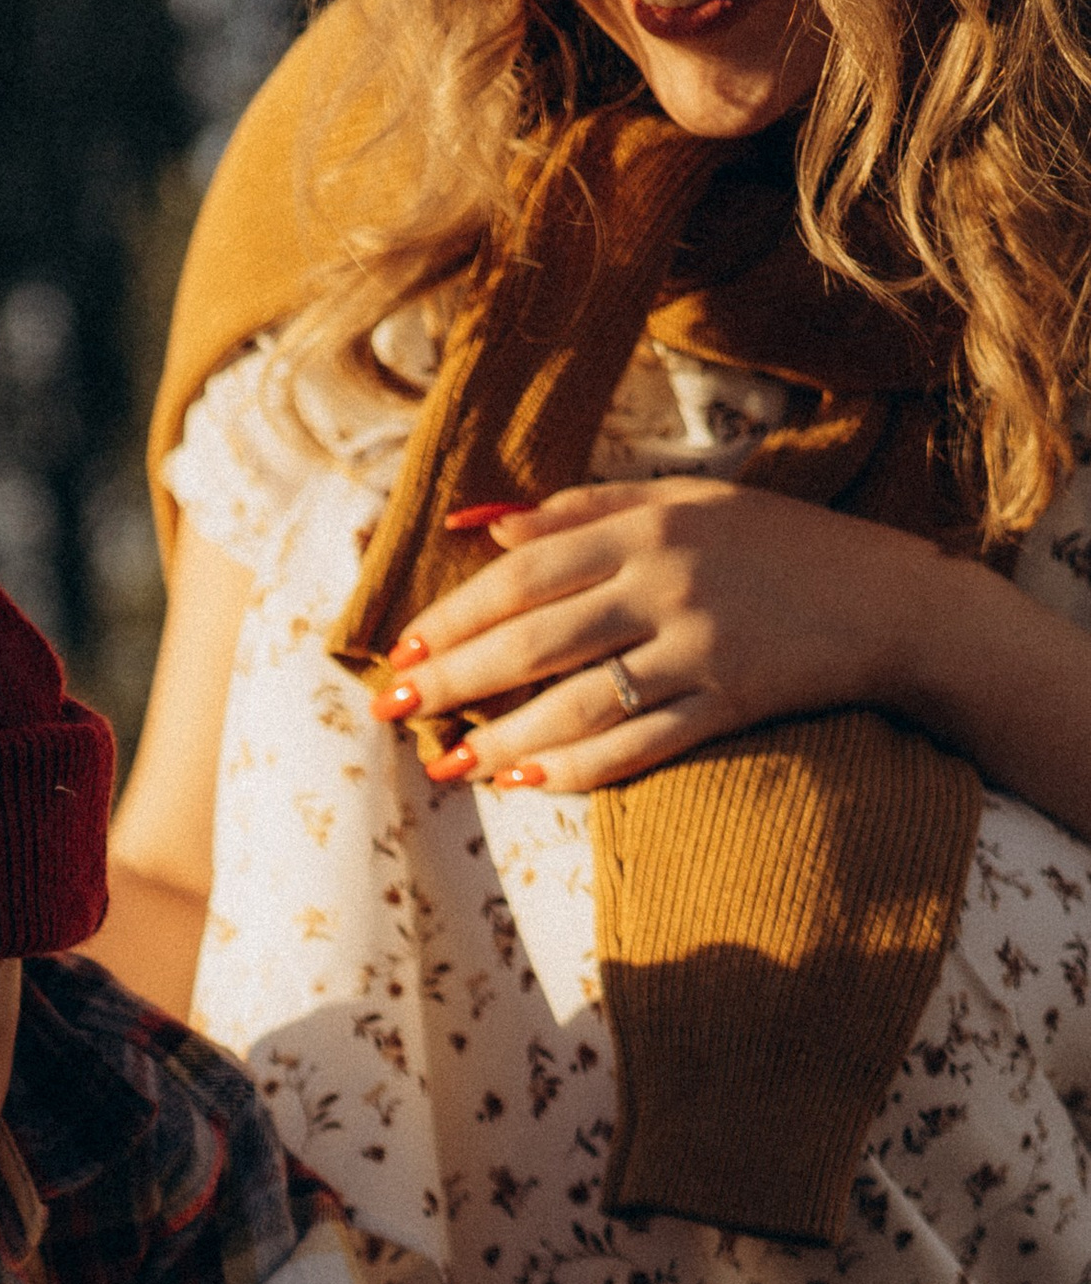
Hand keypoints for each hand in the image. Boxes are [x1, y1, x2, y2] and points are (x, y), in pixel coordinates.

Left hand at [369, 481, 947, 795]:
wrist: (889, 600)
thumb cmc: (772, 546)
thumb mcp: (682, 502)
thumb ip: (578, 510)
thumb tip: (476, 527)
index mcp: (648, 522)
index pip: (524, 572)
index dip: (454, 615)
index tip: (402, 651)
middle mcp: (668, 580)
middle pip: (535, 638)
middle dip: (454, 680)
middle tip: (394, 713)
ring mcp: (702, 644)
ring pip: (578, 701)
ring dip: (502, 738)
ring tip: (450, 765)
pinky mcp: (732, 701)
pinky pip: (638, 745)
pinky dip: (578, 767)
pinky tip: (527, 780)